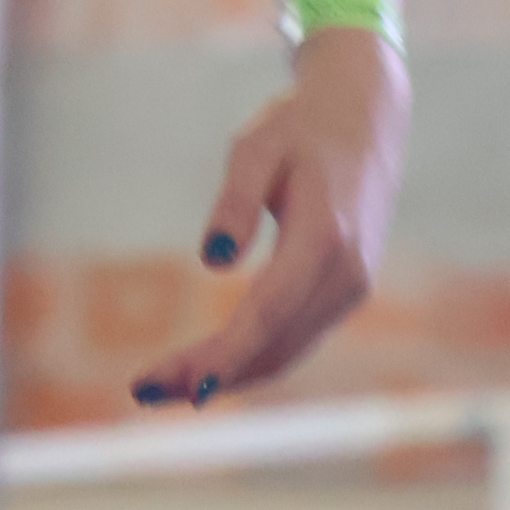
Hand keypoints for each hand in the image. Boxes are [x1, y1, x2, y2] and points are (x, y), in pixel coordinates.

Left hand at [133, 28, 409, 405]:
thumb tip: (214, 260)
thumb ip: (235, 200)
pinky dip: (250, 361)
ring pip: (285, 353)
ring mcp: (352, 289)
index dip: (225, 355)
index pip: (268, 314)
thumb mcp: (257, 146)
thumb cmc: (300, 128)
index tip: (184, 386)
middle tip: (142, 391)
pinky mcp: (345, 293)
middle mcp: (347, 275)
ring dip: (226, 376)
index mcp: (325, 238)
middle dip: (209, 375)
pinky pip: (295, 341)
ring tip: (159, 388)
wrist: (367, 118)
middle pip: (272, 345)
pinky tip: (206, 367)